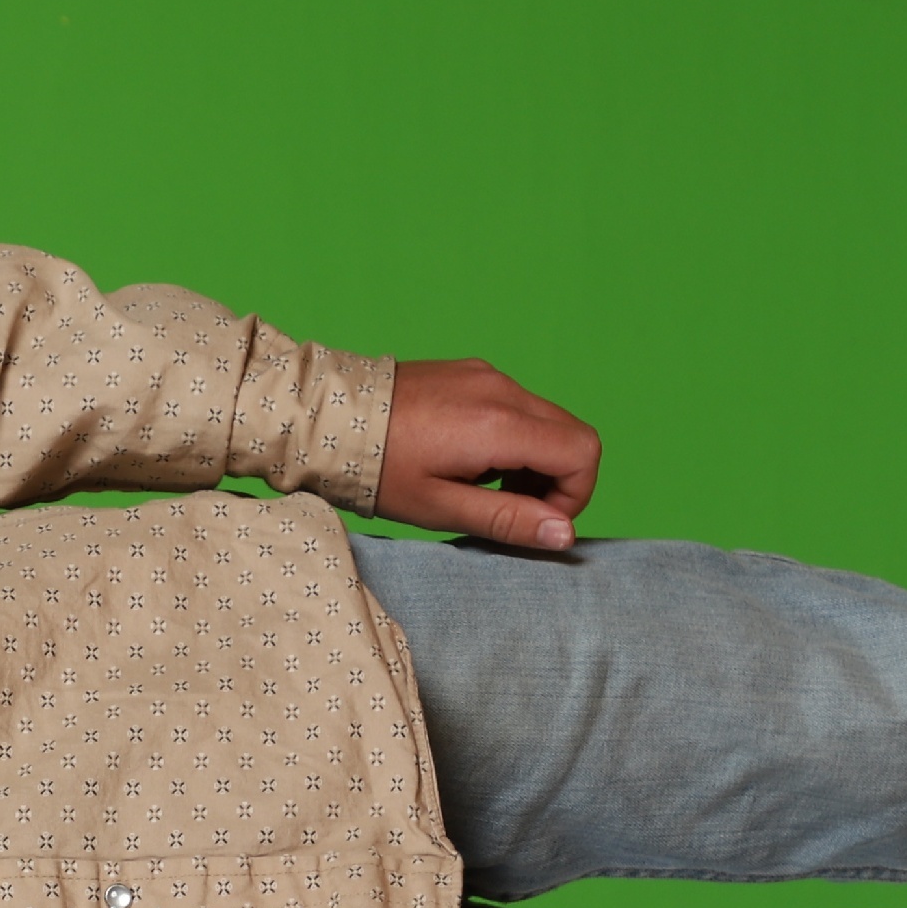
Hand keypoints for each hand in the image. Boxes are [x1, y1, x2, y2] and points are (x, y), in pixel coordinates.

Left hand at [379, 360, 601, 548]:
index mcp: (499, 425)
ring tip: (485, 489)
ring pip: (547, 420)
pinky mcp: (471, 372)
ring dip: (535, 460)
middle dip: (558, 479)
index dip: (574, 495)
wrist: (324, 417)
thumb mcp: (440, 508)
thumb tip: (565, 535)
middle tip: (512, 509)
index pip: (582, 453)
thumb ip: (508, 520)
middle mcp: (502, 390)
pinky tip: (470, 460)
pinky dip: (513, 438)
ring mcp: (487, 375)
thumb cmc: (376, 468)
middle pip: (572, 434)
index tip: (537, 520)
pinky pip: (518, 405)